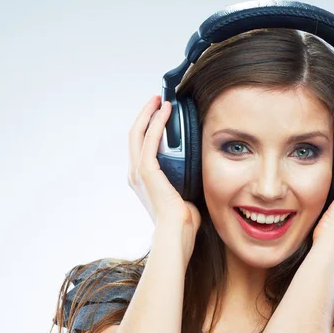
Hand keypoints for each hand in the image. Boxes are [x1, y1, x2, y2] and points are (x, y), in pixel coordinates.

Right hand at [127, 95, 200, 232]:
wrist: (177, 232)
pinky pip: (149, 139)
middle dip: (145, 115)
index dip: (148, 127)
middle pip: (134, 135)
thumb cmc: (183, 221)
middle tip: (158, 100)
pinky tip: (166, 110)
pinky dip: (157, 122)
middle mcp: (134, 174)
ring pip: (137, 132)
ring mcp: (138, 172)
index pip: (140, 147)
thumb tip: (199, 170)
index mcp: (142, 180)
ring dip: (149, 113)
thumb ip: (185, 180)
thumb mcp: (184, 194)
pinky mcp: (146, 170)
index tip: (160, 114)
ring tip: (160, 99)